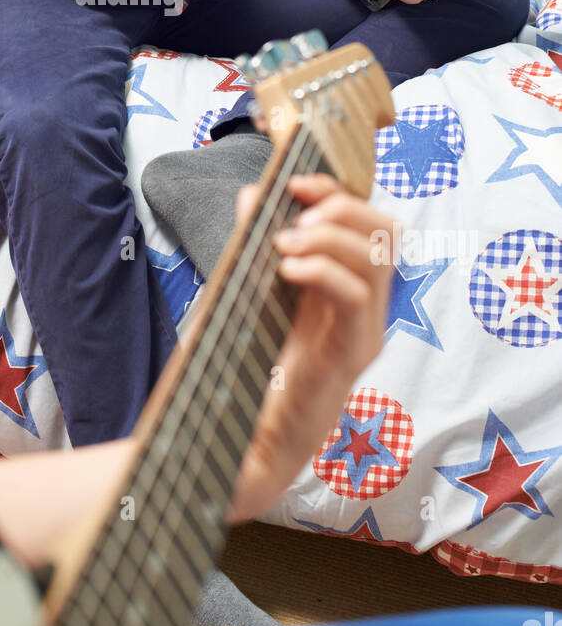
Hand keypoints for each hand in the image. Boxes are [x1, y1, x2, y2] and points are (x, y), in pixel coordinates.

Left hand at [229, 173, 395, 521]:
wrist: (239, 441)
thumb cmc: (246, 368)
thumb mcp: (248, 291)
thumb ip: (254, 242)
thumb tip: (255, 193)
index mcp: (344, 287)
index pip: (368, 222)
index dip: (337, 193)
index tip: (295, 184)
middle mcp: (364, 307)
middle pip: (386, 231)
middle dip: (342, 207)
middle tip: (296, 216)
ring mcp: (363, 332)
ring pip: (378, 259)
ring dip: (330, 237)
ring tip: (284, 244)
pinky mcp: (350, 356)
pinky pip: (355, 299)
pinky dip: (324, 271)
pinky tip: (287, 270)